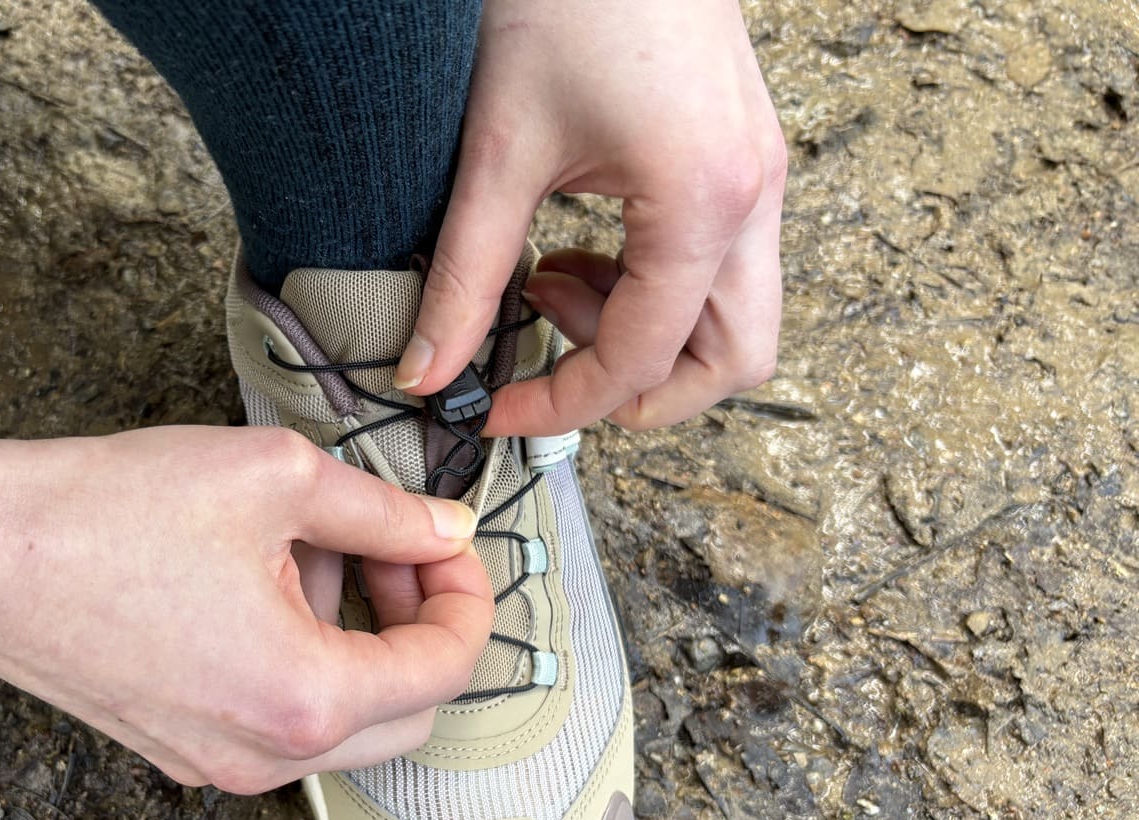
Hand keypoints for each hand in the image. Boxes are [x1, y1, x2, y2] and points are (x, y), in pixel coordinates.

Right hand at [0, 426, 494, 794]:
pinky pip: (277, 721)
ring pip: (342, 721)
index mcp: (307, 698)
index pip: (447, 668)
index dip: (468, 593)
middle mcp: (268, 757)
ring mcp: (217, 766)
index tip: (446, 539)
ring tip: (305, 551)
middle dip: (419, 625)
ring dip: (356, 641)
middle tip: (394, 549)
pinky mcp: (177, 751)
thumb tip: (444, 529)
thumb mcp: (275, 478)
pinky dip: (298, 660)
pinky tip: (254, 584)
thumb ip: (384, 511)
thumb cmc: (108, 511)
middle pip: (407, 713)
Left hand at [398, 0, 786, 433]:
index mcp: (703, 201)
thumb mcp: (498, 153)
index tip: (495, 411)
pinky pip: (722, 267)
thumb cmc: (560, 3)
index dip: (563, 404)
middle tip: (550, 365)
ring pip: (737, 321)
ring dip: (649, 338)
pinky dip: (655, 290)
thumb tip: (426, 375)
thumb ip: (464, 278)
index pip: (644, 360)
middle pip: (731, 363)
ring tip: (550, 285)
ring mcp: (760, 176)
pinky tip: (578, 251)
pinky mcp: (744, 158)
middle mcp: (753, 197)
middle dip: (640, 391)